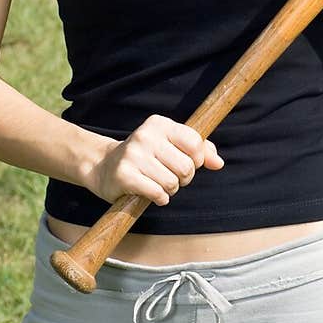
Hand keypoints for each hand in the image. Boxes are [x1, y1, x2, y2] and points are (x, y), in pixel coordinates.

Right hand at [88, 114, 223, 205]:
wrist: (103, 166)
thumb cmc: (145, 157)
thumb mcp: (170, 146)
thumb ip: (199, 150)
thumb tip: (219, 163)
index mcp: (159, 124)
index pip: (195, 143)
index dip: (198, 160)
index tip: (188, 163)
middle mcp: (146, 136)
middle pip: (186, 167)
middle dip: (184, 179)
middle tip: (170, 177)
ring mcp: (133, 155)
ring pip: (172, 183)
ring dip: (170, 190)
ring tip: (158, 184)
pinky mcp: (124, 175)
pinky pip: (157, 193)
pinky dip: (159, 198)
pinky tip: (151, 193)